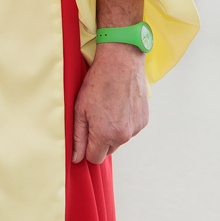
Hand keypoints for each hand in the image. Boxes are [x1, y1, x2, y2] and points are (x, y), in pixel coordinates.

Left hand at [71, 42, 148, 163]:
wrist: (121, 62)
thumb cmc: (98, 83)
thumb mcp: (79, 109)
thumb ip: (78, 137)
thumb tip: (76, 158)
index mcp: (105, 134)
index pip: (95, 158)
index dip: (87, 149)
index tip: (85, 136)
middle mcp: (123, 135)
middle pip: (108, 150)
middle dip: (100, 140)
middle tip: (95, 117)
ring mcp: (136, 128)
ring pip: (119, 140)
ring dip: (113, 131)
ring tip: (107, 108)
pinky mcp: (144, 120)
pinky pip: (130, 130)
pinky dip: (124, 122)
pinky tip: (119, 105)